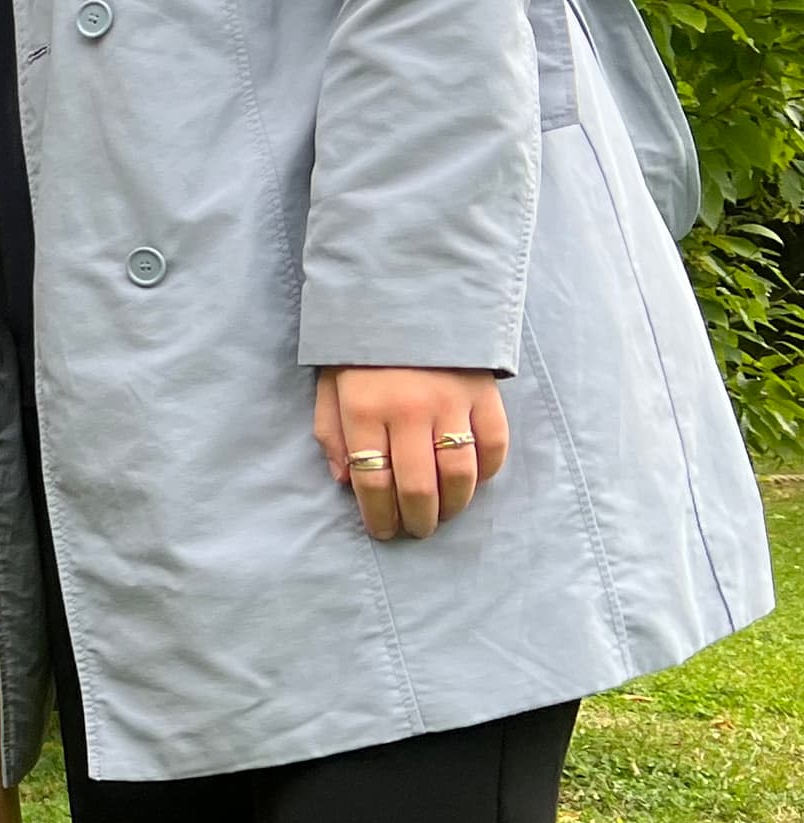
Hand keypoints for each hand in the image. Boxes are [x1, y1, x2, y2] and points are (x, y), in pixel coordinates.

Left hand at [311, 366, 510, 540]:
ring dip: (452, 506)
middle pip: (417, 488)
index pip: (372, 483)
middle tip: (415, 530)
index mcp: (363, 409)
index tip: (383, 531)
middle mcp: (408, 410)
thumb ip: (331, 433)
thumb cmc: (362, 347)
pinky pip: (493, 446)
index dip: (378, 516)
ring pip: (459, 475)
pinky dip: (486, 472)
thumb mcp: (330, 384)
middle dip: (416, 521)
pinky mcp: (485, 393)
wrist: (410, 292)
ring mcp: (451, 402)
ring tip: (442, 515)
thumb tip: (344, 482)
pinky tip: (472, 482)